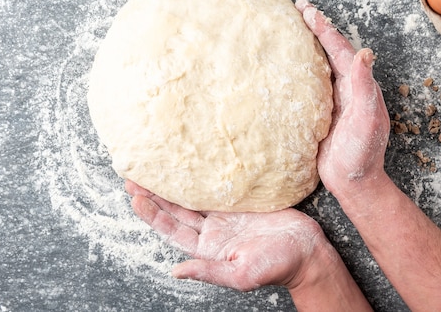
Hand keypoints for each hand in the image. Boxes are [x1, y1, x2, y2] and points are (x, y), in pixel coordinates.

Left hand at [124, 180, 330, 291]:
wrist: (306, 251)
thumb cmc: (277, 267)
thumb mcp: (240, 275)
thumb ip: (208, 272)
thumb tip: (176, 272)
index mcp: (208, 249)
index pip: (172, 229)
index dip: (152, 214)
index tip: (135, 197)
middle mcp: (213, 231)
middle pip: (176, 210)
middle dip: (154, 194)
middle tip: (133, 176)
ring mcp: (227, 215)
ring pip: (193, 197)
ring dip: (173, 184)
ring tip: (154, 168)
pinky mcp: (242, 202)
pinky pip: (216, 187)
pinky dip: (201, 177)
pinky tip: (190, 166)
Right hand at [295, 0, 389, 192]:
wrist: (354, 183)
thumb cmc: (362, 154)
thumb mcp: (367, 120)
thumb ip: (365, 88)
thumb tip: (365, 53)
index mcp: (358, 86)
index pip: (339, 49)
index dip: (324, 29)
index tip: (308, 11)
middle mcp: (346, 88)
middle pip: (328, 50)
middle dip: (315, 28)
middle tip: (298, 8)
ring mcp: (333, 99)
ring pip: (318, 64)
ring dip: (306, 44)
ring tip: (291, 28)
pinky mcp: (320, 113)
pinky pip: (308, 84)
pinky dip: (298, 69)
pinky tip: (284, 67)